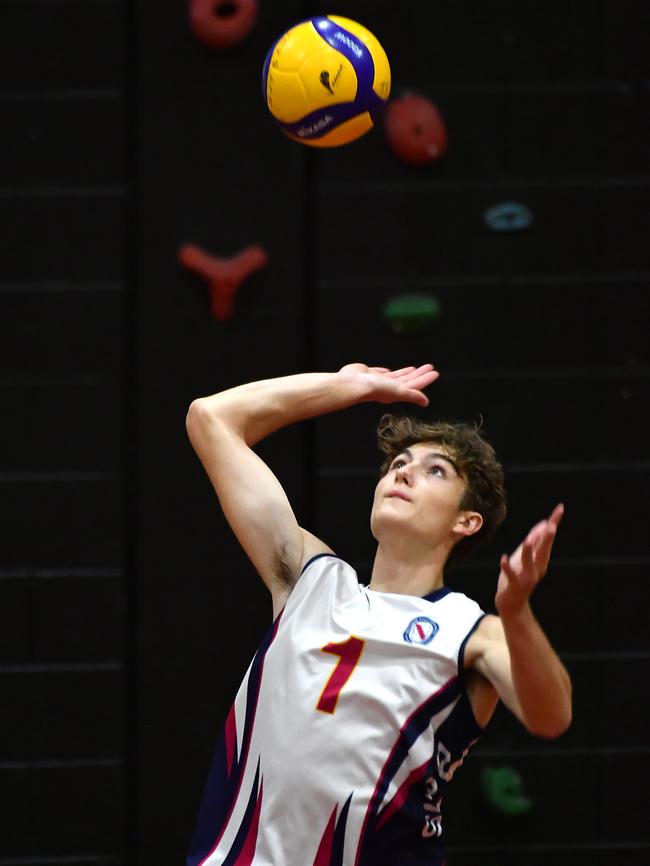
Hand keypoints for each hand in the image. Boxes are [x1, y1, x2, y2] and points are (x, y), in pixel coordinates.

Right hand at [337, 363, 438, 406]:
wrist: (353, 383)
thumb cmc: (376, 388)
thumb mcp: (398, 391)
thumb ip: (412, 395)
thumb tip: (426, 402)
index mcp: (397, 392)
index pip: (416, 385)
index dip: (425, 379)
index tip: (435, 372)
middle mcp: (389, 388)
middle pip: (409, 380)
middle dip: (419, 374)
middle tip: (430, 366)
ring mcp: (379, 381)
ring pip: (397, 376)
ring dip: (407, 372)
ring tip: (415, 367)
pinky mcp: (370, 374)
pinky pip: (383, 373)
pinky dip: (389, 372)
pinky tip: (391, 370)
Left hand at [495, 504, 563, 618]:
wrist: (512, 604)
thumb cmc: (518, 576)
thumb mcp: (526, 556)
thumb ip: (534, 540)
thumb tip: (544, 523)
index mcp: (540, 559)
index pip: (547, 538)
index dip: (554, 523)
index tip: (560, 509)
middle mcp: (536, 567)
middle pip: (543, 550)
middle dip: (547, 538)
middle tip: (552, 525)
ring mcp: (526, 577)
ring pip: (528, 563)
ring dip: (528, 552)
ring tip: (527, 540)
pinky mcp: (515, 585)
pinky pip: (511, 576)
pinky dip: (507, 568)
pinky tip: (503, 559)